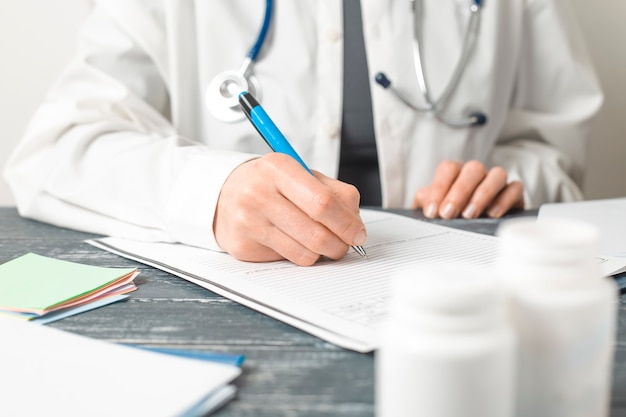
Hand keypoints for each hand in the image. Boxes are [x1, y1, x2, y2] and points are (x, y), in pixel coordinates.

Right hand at [214, 153, 367, 265]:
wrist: (224, 195)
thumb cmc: (272, 184)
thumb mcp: (302, 174)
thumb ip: (334, 192)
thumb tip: (355, 222)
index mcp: (277, 168)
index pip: (322, 202)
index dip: (347, 222)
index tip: (359, 232)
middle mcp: (258, 194)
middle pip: (316, 233)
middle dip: (341, 244)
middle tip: (347, 244)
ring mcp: (248, 222)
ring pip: (305, 253)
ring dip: (323, 252)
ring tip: (322, 241)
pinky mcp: (243, 246)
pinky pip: (289, 260)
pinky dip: (302, 255)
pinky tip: (296, 241)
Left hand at [412, 160, 523, 218]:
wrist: (468, 227)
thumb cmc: (448, 214)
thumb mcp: (433, 208)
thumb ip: (426, 201)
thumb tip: (425, 199)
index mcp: (456, 172)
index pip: (448, 169)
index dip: (439, 188)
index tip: (431, 212)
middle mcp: (477, 174)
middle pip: (473, 169)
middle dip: (459, 192)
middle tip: (448, 214)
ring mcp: (496, 182)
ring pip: (497, 175)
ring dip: (483, 194)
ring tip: (469, 215)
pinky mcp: (514, 195)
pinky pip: (515, 189)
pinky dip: (505, 200)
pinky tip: (492, 214)